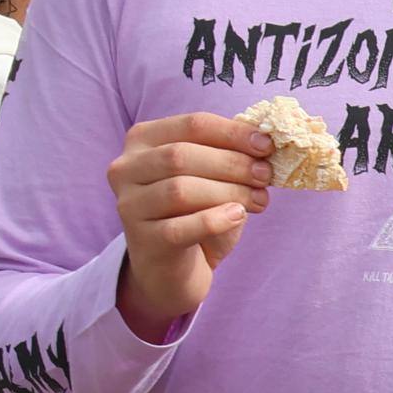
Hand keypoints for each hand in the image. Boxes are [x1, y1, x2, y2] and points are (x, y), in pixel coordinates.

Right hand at [109, 115, 272, 330]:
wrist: (172, 268)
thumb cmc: (195, 212)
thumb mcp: (209, 175)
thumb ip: (229, 153)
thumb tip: (265, 141)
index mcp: (142, 139)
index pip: (192, 125)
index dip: (233, 133)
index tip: (266, 146)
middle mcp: (126, 168)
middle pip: (182, 155)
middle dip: (232, 163)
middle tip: (265, 176)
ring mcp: (129, 205)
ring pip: (180, 189)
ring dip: (229, 191)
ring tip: (259, 200)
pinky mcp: (142, 240)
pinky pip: (181, 227)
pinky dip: (215, 220)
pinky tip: (237, 216)